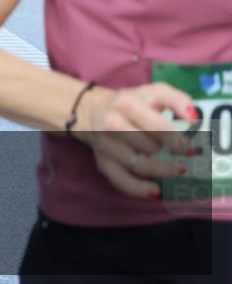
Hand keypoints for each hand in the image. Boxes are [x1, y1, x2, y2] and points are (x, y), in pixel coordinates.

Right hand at [77, 83, 197, 198]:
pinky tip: (155, 191)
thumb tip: (194, 118)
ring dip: (161, 170)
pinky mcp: (102, 162)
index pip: (158, 127)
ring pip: (139, 165)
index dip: (178, 141)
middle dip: (166, 150)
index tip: (190, 149)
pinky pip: (121, 181)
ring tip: (177, 170)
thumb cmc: (129, 103)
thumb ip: (177, 99)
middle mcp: (112, 124)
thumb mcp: (152, 92)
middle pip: (150, 147)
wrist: (89, 110)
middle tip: (175, 151)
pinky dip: (139, 189)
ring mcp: (105, 145)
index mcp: (127, 104)